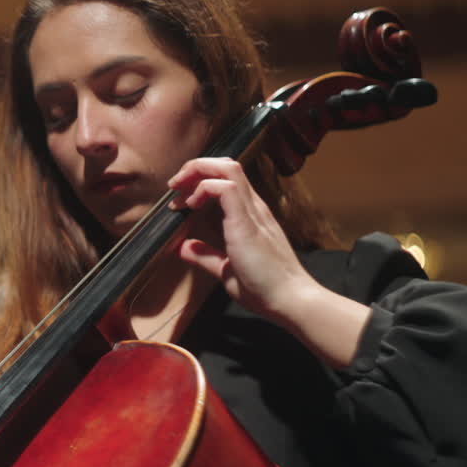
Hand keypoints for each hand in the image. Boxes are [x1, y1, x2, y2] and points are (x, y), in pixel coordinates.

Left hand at [166, 157, 314, 320]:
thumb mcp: (227, 270)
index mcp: (251, 216)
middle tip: (175, 185)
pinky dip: (204, 189)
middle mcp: (254, 208)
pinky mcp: (247, 222)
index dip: (200, 179)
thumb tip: (184, 247)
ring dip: (198, 172)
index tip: (181, 199)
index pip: (228, 179)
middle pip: (226, 165)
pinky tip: (192, 205)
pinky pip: (226, 188)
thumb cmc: (266, 289)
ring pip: (227, 169)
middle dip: (196, 167)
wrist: (290, 301)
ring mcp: (253, 212)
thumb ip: (206, 257)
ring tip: (179, 189)